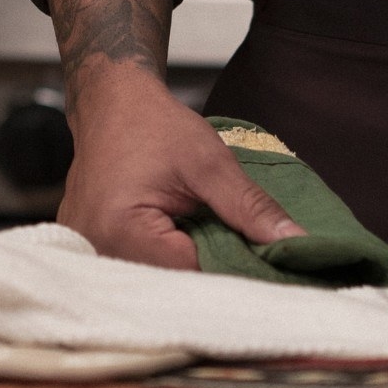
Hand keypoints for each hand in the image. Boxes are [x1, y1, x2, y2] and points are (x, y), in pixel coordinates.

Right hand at [60, 64, 301, 267]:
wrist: (111, 103)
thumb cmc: (154, 124)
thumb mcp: (209, 161)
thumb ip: (249, 206)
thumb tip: (295, 240)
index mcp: (121, 229)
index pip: (191, 275)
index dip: (233, 270)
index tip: (267, 262)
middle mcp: (98, 249)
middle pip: (172, 284)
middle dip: (215, 273)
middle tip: (249, 254)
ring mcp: (92, 251)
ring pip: (158, 280)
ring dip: (192, 268)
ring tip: (219, 244)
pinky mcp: (96, 249)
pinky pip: (143, 267)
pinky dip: (171, 259)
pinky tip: (191, 241)